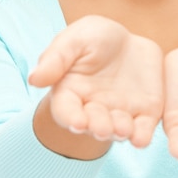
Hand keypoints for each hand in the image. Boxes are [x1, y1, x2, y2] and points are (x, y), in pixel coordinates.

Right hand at [28, 15, 163, 147]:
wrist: (129, 41)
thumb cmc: (94, 38)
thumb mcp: (75, 39)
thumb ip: (56, 58)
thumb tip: (33, 79)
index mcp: (71, 93)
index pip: (66, 110)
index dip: (70, 118)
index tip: (77, 122)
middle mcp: (94, 109)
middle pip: (93, 124)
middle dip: (98, 127)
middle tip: (102, 128)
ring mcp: (119, 114)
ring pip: (118, 130)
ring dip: (120, 133)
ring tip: (122, 129)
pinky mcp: (143, 114)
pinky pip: (143, 130)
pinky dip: (142, 137)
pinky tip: (142, 139)